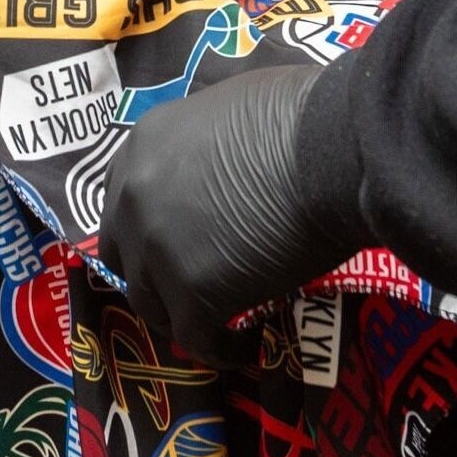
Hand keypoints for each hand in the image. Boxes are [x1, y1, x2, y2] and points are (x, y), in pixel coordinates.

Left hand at [99, 64, 360, 364]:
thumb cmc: (302, 115)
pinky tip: (248, 348)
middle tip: (192, 288)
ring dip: (183, 317)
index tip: (178, 242)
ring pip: (152, 304)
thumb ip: (209, 143)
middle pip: (124, 256)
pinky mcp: (192, 293)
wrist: (332, 147)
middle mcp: (134, 198)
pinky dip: (222, 349)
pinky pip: (197, 339)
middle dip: (154, 276)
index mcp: (143, 146)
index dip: (147, 227)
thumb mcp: (234, 107)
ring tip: (221, 324)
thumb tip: (232, 162)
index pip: (124, 200)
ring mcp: (157, 249)